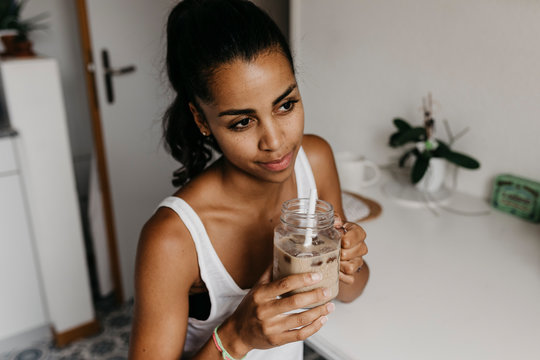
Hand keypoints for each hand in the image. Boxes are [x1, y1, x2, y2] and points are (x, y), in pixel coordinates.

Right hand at [219, 266, 334, 356]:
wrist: (238, 333)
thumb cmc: (250, 307)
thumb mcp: (256, 288)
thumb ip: (270, 273)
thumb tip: (283, 254)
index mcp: (260, 295)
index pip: (284, 284)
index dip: (302, 279)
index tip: (317, 275)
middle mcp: (265, 311)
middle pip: (294, 302)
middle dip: (314, 296)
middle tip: (327, 291)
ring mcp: (271, 327)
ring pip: (300, 319)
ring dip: (318, 312)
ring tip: (330, 306)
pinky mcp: (277, 340)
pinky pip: (299, 335)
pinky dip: (314, 327)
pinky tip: (322, 320)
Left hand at [334, 215, 367, 283]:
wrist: (329, 239)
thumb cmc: (331, 230)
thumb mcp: (332, 220)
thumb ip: (335, 217)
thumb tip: (337, 222)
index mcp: (358, 233)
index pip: (358, 236)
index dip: (346, 239)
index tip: (338, 238)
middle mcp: (361, 247)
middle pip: (351, 253)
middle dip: (339, 252)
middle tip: (330, 249)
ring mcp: (358, 261)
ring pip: (350, 267)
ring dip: (338, 264)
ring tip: (330, 259)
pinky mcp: (353, 272)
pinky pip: (350, 279)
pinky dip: (340, 276)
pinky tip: (332, 270)